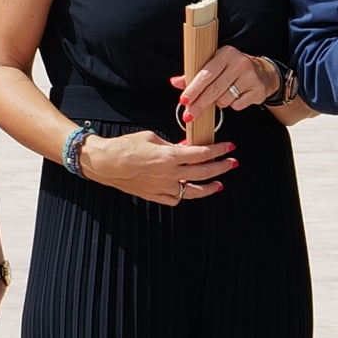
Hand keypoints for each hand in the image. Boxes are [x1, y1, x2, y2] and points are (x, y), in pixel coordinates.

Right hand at [85, 129, 237, 207]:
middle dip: (221, 167)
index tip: (229, 147)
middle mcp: (168, 174)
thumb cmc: (125, 147)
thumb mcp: (152, 138)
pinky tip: (190, 190)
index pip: (202, 154)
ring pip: (193, 192)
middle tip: (232, 163)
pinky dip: (185, 195)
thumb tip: (188, 147)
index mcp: (169, 156)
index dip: (219, 151)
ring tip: (219, 184)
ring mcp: (162, 187)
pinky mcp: (154, 196)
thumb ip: (173, 144)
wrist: (105, 163)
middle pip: (203, 173)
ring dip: (209, 188)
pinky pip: (175, 199)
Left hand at [174, 44, 281, 135]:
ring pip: (224, 100)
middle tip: (189, 115)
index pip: (205, 74)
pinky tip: (236, 96)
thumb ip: (195, 74)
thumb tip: (174, 82)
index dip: (193, 89)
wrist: (264, 73)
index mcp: (226, 54)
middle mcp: (239, 63)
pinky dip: (232, 105)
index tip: (183, 100)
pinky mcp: (258, 90)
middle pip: (214, 90)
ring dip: (218, 103)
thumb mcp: (215, 65)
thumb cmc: (233, 68)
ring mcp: (250, 77)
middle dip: (199, 105)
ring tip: (223, 95)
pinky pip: (236, 105)